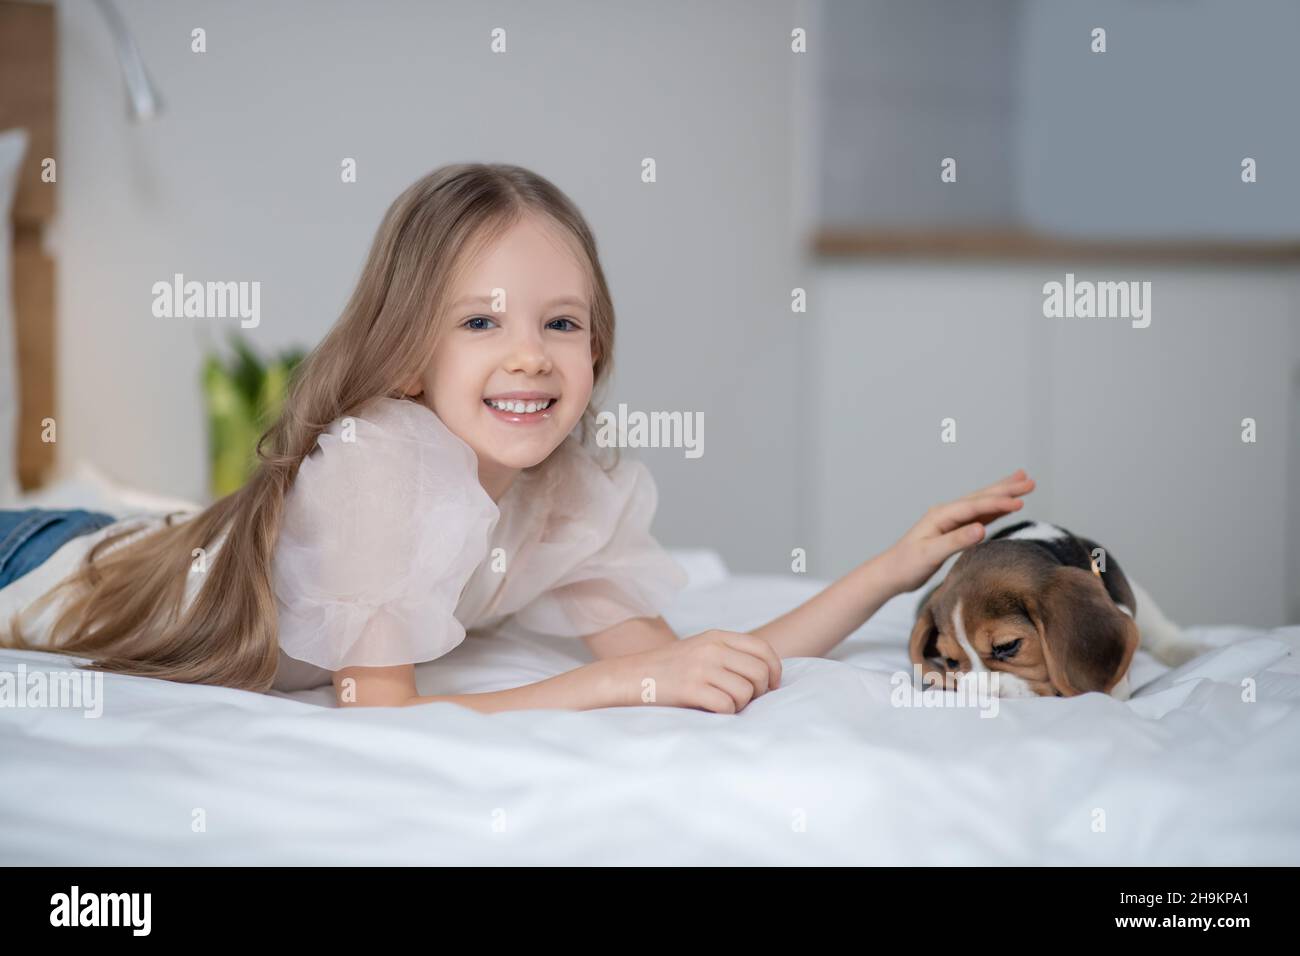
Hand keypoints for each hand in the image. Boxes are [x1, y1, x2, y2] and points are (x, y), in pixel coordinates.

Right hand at [608, 629, 782, 713]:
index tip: (772, 686)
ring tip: (724, 705)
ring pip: (746, 692)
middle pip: (760, 672)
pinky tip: (712, 711)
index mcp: (717, 637)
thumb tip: (767, 677)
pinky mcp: (691, 688)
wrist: (630, 676)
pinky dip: (725, 714)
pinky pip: (727, 706)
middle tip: (748, 701)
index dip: (774, 670)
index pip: (763, 649)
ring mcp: (701, 668)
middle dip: (761, 692)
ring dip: (740, 705)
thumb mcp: (700, 650)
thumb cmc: (669, 670)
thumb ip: (729, 655)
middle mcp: (712, 649)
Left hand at [883, 469, 1035, 592]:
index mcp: (941, 516)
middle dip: (1006, 489)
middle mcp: (947, 514)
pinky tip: (1005, 507)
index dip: (998, 503)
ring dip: (1003, 494)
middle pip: (981, 498)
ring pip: (982, 504)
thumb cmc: (906, 565)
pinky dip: (995, 510)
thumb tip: (981, 529)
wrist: (891, 573)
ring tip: (1022, 484)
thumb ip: (956, 541)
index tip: (1020, 502)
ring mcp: (950, 521)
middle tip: (1029, 480)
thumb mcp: (930, 554)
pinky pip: (979, 516)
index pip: (975, 506)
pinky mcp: (953, 531)